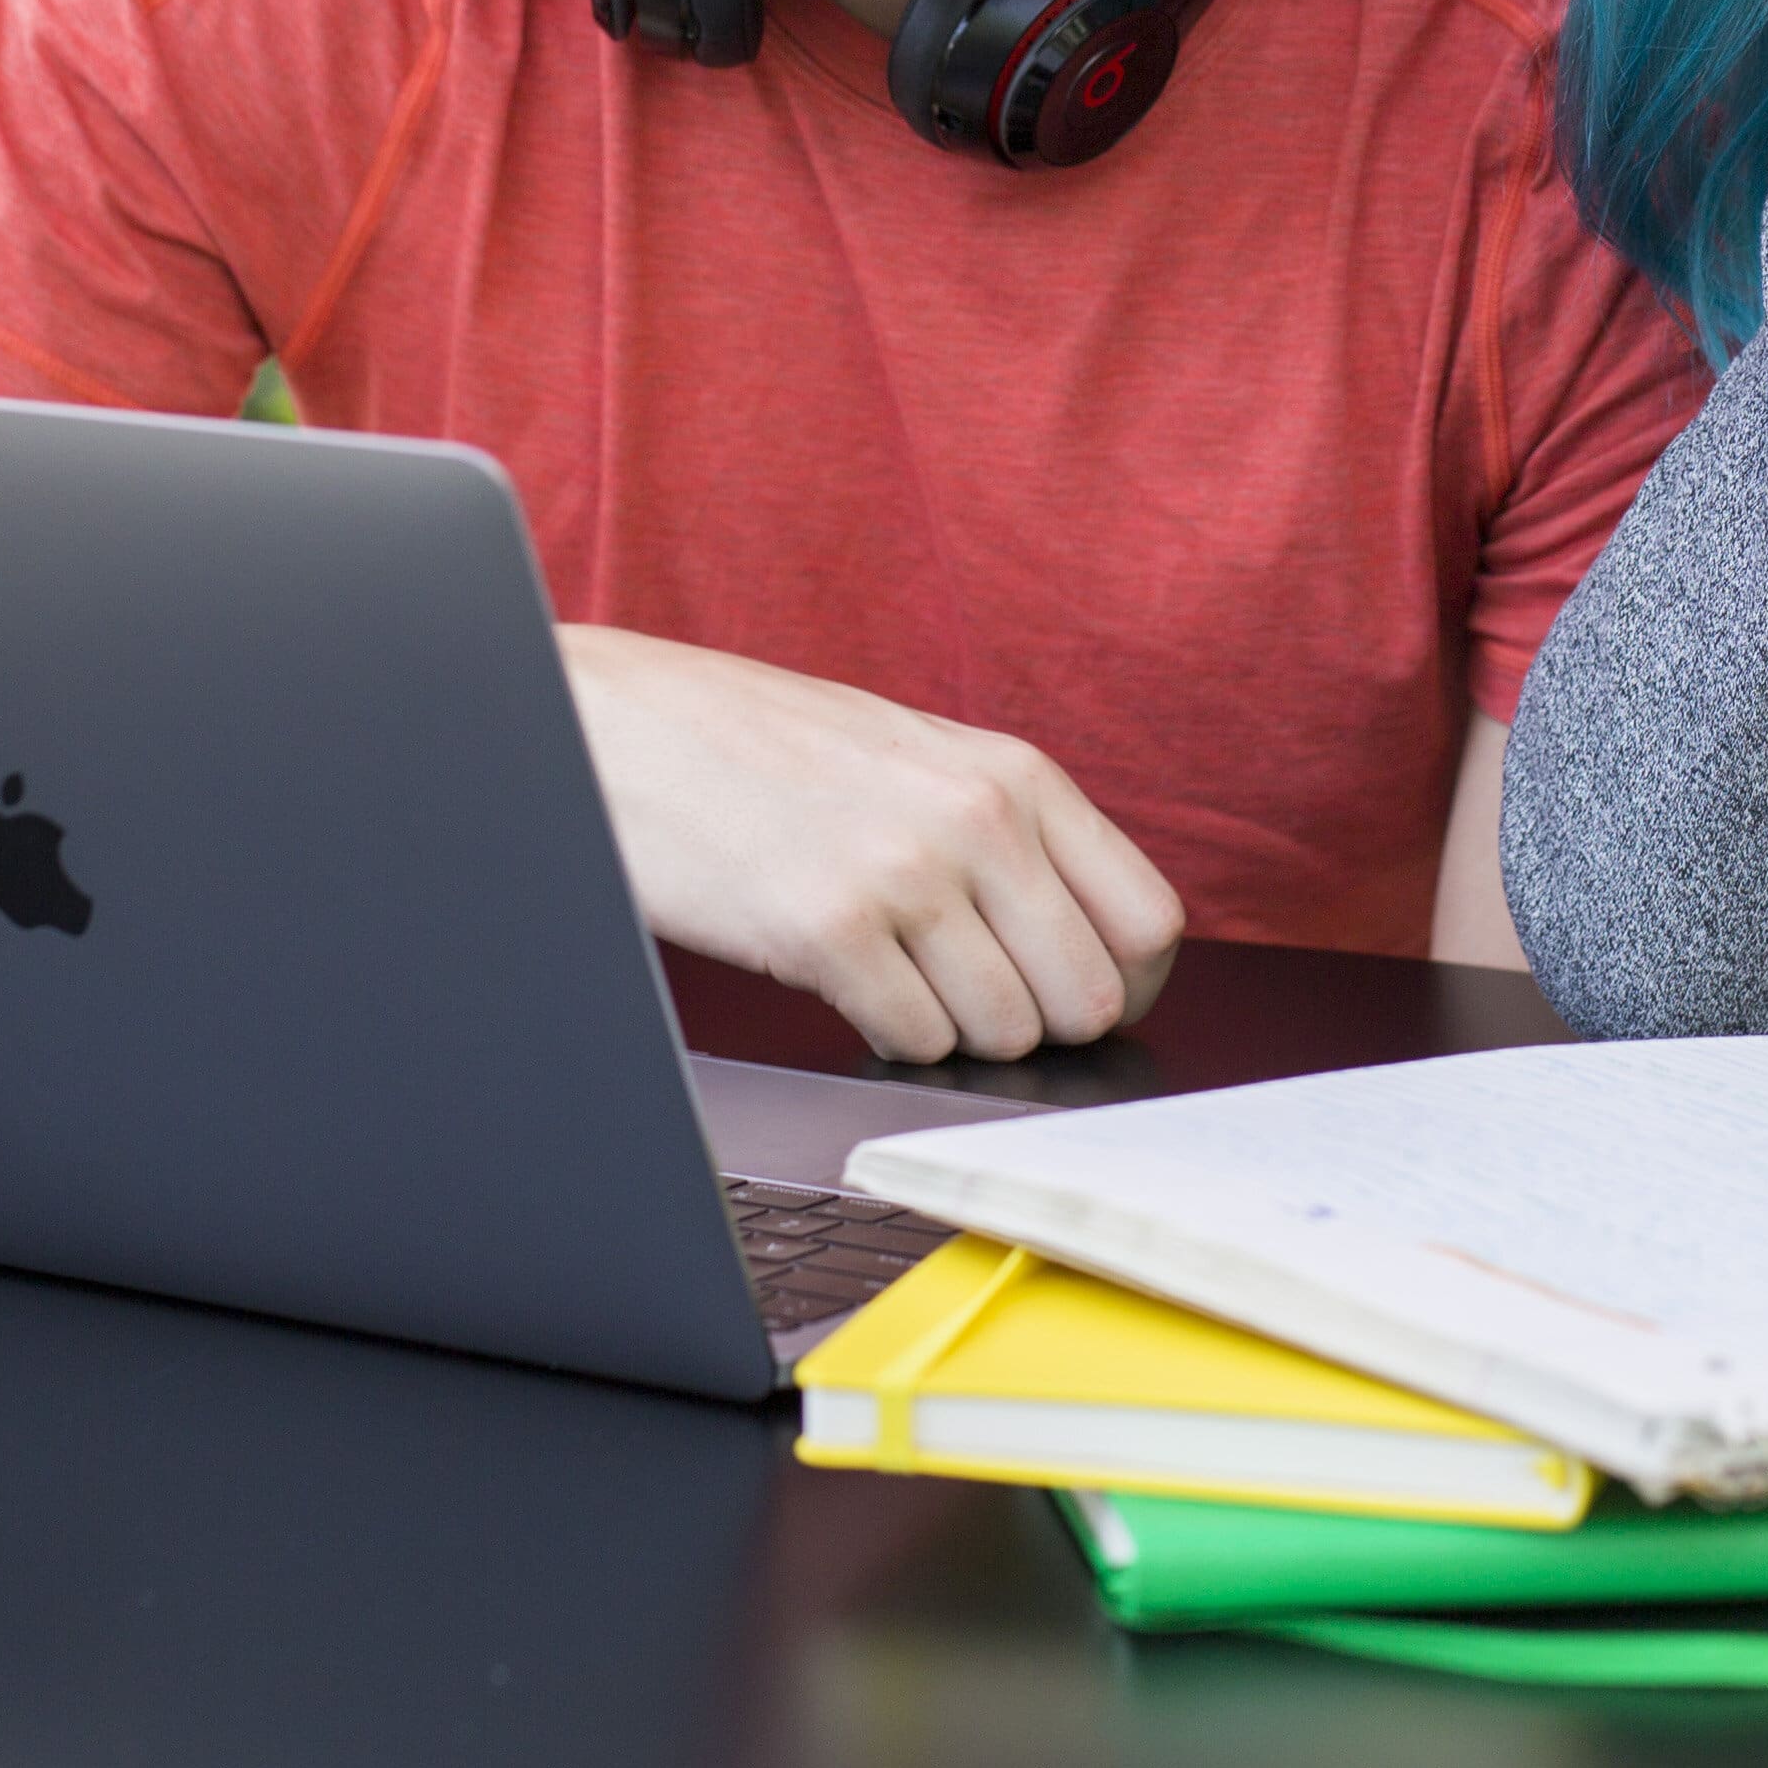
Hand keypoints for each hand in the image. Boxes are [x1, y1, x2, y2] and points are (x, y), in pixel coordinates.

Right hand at [558, 622, 1183, 1060]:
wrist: (619, 726)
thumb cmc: (758, 746)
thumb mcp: (916, 756)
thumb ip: (1009, 833)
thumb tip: (1088, 947)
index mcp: (1014, 771)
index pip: (1149, 922)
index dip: (1121, 987)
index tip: (1068, 997)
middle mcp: (976, 818)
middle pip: (1088, 998)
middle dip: (1034, 1023)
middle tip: (964, 998)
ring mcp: (905, 874)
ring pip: (1004, 1033)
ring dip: (952, 1031)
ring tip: (889, 972)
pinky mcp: (827, 931)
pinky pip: (914, 1042)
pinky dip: (885, 1034)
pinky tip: (842, 981)